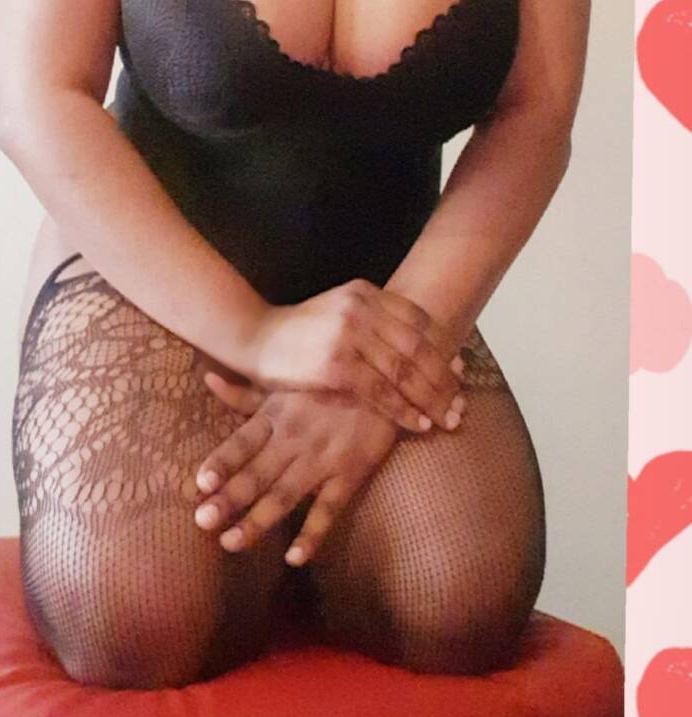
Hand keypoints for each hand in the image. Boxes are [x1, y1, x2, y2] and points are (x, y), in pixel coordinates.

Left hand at [192, 390, 399, 566]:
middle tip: (202, 522)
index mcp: (275, 415)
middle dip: (229, 498)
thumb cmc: (327, 385)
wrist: (386, 385)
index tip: (199, 483)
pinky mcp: (349, 475)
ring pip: (285, 495)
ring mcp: (322, 460)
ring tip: (230, 543)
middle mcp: (294, 439)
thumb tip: (207, 380)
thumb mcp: (285, 385)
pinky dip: (313, 535)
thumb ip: (244, 394)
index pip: (242, 442)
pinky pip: (329, 510)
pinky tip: (294, 558)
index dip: (221, 461)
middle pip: (257, 473)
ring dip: (257, 521)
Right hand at [242, 279, 465, 433]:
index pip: (419, 320)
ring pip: (404, 372)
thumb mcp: (338, 311)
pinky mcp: (335, 365)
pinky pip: (381, 392)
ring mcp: (348, 336)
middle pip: (418, 347)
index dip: (443, 348)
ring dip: (431, 399)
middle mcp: (360, 309)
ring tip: (447, 419)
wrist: (253, 338)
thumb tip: (418, 345)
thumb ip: (374, 321)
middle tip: (461, 404)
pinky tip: (418, 424)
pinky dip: (403, 410)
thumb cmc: (298, 332)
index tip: (460, 371)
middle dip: (444, 379)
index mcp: (364, 292)